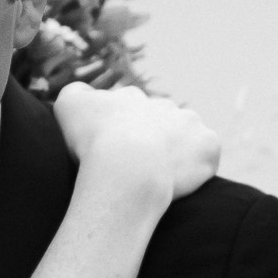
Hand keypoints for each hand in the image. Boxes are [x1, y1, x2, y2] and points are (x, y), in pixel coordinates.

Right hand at [55, 82, 220, 204]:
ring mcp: (189, 124)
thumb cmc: (94, 140)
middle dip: (150, 140)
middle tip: (135, 168)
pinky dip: (197, 168)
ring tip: (160, 178)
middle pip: (159, 121)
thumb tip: (84, 96)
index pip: (126, 110)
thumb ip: (75, 94)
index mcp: (131, 98)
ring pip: (185, 136)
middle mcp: (163, 105)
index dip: (119, 131)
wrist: (126, 166)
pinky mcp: (208, 147)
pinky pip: (206, 157)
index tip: (111, 152)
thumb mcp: (68, 105)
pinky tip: (181, 184)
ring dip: (176, 151)